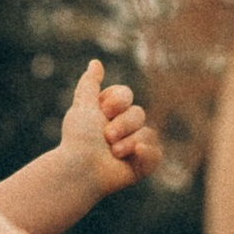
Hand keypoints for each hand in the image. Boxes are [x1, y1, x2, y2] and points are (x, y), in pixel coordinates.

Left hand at [58, 58, 160, 198]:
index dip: (117, 101)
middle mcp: (122, 128)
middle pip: (138, 113)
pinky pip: (156, 153)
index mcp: (109, 114)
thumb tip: (95, 62)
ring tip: (114, 152)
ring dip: (129, 141)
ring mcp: (133, 147)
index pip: (126, 95)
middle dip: (122, 124)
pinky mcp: (141, 165)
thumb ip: (89, 84)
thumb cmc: (77, 139)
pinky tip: (135, 154)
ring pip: (147, 133)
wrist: (79, 170)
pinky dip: (147, 153)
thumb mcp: (82, 106)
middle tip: (106, 137)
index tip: (103, 111)